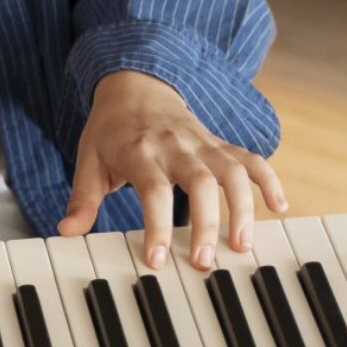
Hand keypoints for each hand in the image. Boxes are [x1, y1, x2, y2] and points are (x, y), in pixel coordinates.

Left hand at [57, 70, 287, 270]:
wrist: (134, 83)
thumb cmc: (111, 129)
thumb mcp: (89, 158)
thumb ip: (83, 198)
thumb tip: (66, 231)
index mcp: (140, 150)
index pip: (152, 188)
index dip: (158, 224)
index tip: (158, 259)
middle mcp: (175, 145)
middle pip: (199, 182)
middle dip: (206, 224)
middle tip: (205, 263)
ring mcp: (202, 143)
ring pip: (231, 170)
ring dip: (242, 207)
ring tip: (242, 245)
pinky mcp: (219, 143)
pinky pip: (251, 157)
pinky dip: (269, 179)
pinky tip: (280, 206)